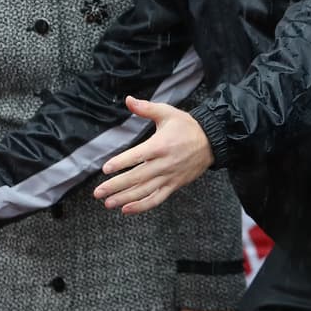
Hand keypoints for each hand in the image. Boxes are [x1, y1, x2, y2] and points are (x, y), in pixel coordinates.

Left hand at [94, 96, 213, 213]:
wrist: (212, 142)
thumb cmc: (187, 126)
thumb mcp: (167, 113)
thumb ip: (146, 108)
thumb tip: (128, 100)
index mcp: (160, 145)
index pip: (137, 156)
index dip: (121, 163)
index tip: (106, 169)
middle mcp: (164, 164)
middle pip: (137, 177)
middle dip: (116, 186)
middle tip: (98, 192)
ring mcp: (169, 177)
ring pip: (145, 191)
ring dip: (125, 199)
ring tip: (108, 203)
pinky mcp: (174, 185)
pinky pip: (157, 199)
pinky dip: (142, 206)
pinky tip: (127, 210)